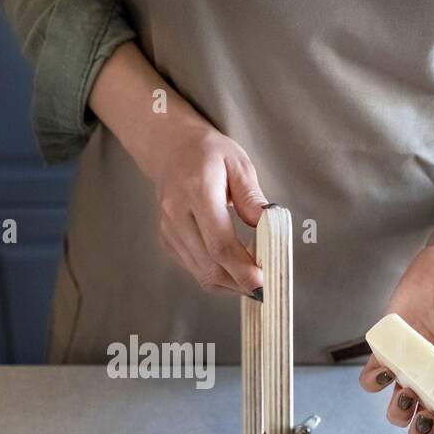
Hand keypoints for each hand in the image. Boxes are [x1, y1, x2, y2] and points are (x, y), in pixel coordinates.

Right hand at [88, 42, 265, 296]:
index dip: (241, 268)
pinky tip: (234, 265)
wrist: (171, 150)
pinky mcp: (167, 241)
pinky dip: (218, 275)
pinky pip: (194, 269)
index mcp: (197, 192)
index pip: (219, 243)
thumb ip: (251, 195)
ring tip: (252, 273)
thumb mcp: (238, 163)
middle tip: (265, 284)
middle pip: (209, 266)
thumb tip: (265, 224)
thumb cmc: (209, 154)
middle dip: (240, 282)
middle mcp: (177, 215)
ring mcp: (168, 231)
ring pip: (201, 274)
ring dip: (230, 283)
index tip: (262, 281)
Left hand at [360, 244, 433, 433]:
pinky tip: (385, 369)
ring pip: (397, 409)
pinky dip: (374, 380)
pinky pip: (374, 377)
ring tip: (407, 390)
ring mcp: (411, 369)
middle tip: (425, 415)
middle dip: (421, 433)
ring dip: (398, 410)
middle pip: (424, 426)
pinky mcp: (389, 349)